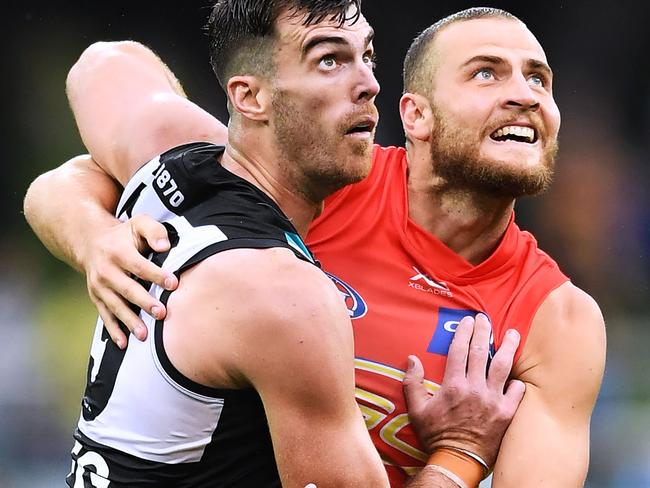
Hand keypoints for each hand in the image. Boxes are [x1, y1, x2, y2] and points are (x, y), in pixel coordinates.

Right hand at [82, 214, 177, 347]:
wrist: (89, 241)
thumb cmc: (123, 235)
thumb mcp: (139, 223)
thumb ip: (154, 230)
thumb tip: (165, 246)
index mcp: (118, 251)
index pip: (140, 265)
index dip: (156, 275)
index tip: (173, 283)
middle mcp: (106, 270)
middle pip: (127, 288)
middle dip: (145, 302)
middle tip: (161, 313)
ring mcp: (99, 286)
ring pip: (115, 306)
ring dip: (130, 321)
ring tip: (144, 335)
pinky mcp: (96, 297)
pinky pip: (105, 315)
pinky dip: (113, 330)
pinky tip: (123, 343)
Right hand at [402, 314, 524, 468]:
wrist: (457, 461)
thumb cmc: (436, 436)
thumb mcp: (417, 410)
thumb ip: (413, 383)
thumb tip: (412, 359)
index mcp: (453, 386)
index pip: (459, 350)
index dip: (463, 332)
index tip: (466, 320)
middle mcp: (474, 389)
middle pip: (480, 352)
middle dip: (483, 331)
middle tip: (485, 319)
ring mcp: (493, 400)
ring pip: (502, 366)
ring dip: (507, 346)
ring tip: (512, 333)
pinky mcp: (506, 413)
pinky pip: (517, 392)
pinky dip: (517, 382)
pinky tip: (516, 375)